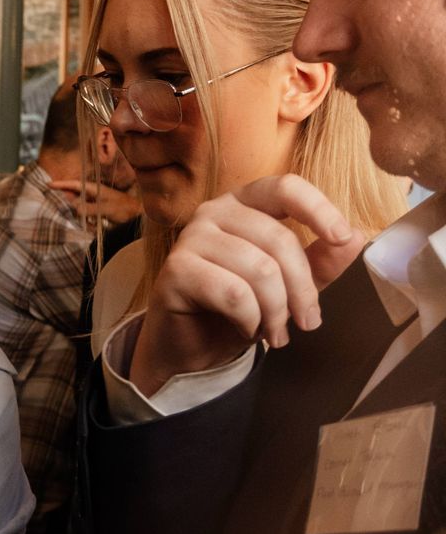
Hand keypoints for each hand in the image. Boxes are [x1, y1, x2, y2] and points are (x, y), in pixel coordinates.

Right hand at [48, 179, 140, 225]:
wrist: (136, 216)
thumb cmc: (124, 209)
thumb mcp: (106, 208)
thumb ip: (90, 208)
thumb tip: (75, 209)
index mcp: (93, 189)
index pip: (73, 185)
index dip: (61, 185)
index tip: (48, 185)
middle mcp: (91, 195)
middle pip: (73, 197)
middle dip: (69, 204)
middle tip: (66, 210)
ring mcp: (93, 203)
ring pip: (77, 208)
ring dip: (79, 217)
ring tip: (86, 224)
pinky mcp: (95, 212)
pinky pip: (84, 216)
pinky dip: (85, 222)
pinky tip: (92, 228)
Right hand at [132, 175, 364, 394]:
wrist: (192, 345)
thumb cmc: (238, 309)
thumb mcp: (289, 285)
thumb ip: (320, 261)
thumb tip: (356, 238)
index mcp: (244, 205)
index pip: (284, 188)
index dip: (318, 209)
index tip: (342, 237)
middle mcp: (213, 213)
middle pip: (278, 239)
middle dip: (302, 289)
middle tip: (309, 323)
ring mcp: (190, 238)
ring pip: (259, 269)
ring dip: (277, 311)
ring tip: (276, 333)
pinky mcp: (175, 270)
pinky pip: (232, 292)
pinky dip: (250, 319)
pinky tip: (247, 330)